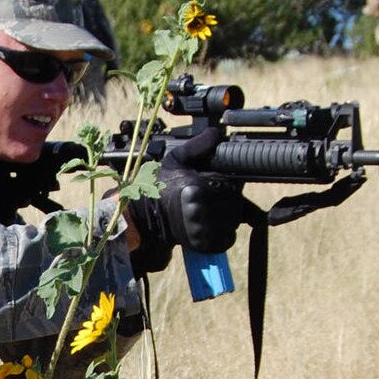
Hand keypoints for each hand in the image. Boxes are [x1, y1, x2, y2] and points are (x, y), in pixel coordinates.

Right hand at [122, 128, 260, 274]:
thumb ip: (196, 146)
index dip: (226, 185)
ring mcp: (202, 230)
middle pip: (235, 204)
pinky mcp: (203, 245)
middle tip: (213, 199)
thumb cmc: (159, 188)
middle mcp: (201, 210)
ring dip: (227, 217)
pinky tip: (210, 226)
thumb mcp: (174, 161)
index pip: (231, 186)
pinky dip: (224, 234)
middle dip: (228, 200)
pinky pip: (227, 239)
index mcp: (197, 188)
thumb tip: (216, 133)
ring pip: (233, 221)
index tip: (215, 186)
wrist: (143, 218)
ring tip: (211, 212)